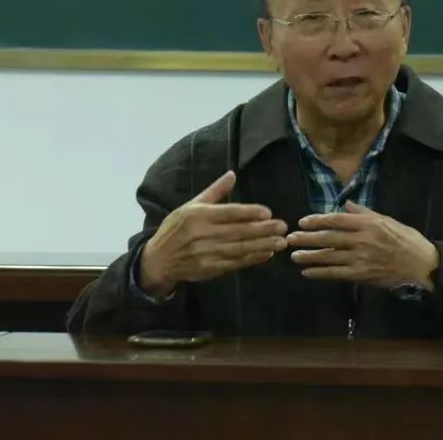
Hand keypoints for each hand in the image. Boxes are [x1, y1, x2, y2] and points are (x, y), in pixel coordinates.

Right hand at [140, 171, 287, 296]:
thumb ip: (215, 191)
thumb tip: (233, 174)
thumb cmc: (177, 228)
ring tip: (281, 242)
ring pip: (240, 249)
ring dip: (262, 246)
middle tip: (283, 227)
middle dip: (263, 230)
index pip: (228, 212)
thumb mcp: (191, 205)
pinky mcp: (210, 269)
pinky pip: (235, 264)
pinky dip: (252, 259)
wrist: (159, 260)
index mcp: (198, 215)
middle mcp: (203, 234)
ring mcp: (207, 253)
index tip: (268, 212)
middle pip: (238, 232)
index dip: (249, 213)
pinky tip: (267, 254)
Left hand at [287, 201, 438, 290]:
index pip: (336, 220)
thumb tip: (346, 204)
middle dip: (307, 238)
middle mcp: (362, 240)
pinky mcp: (361, 275)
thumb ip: (364, 213)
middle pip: (328, 238)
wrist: (421, 264)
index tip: (303, 222)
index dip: (317, 220)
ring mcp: (361, 258)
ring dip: (309, 256)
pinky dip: (320, 272)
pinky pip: (336, 273)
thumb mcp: (387, 220)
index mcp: (368, 223)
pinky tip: (308, 272)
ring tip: (294, 256)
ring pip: (329, 256)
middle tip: (290, 239)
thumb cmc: (406, 239)